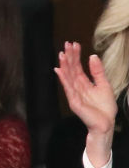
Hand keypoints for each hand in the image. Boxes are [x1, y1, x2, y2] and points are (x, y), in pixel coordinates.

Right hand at [55, 41, 116, 167]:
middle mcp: (77, 86)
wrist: (106, 124)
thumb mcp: (104, 85)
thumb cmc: (105, 108)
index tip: (74, 44)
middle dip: (69, 56)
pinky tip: (60, 70)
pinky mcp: (74, 101)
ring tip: (62, 54)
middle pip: (71, 69)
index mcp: (84, 83)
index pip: (77, 66)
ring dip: (64, 65)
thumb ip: (98, 71)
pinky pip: (68, 88)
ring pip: (68, 76)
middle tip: (66, 44)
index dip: (75, 55)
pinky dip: (63, 78)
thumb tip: (93, 56)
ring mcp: (74, 93)